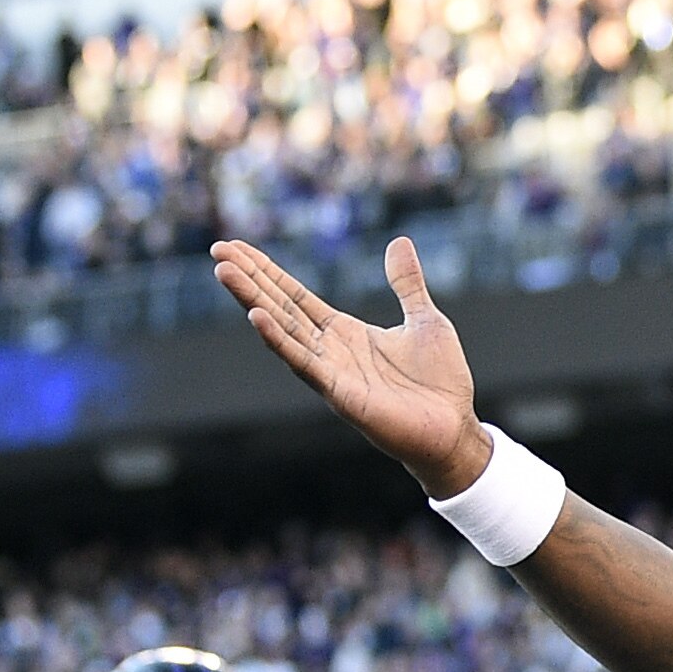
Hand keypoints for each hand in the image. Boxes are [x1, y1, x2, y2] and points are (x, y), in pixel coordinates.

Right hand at [213, 237, 489, 497]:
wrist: (455, 429)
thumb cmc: (440, 382)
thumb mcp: (425, 319)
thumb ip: (406, 283)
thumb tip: (399, 241)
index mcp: (344, 332)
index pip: (295, 295)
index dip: (267, 271)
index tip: (236, 246)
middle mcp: (329, 350)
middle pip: (280, 307)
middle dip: (249, 279)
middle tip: (217, 250)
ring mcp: (331, 372)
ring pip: (283, 330)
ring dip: (253, 301)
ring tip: (224, 272)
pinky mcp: (340, 394)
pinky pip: (304, 363)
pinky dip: (280, 340)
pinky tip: (257, 317)